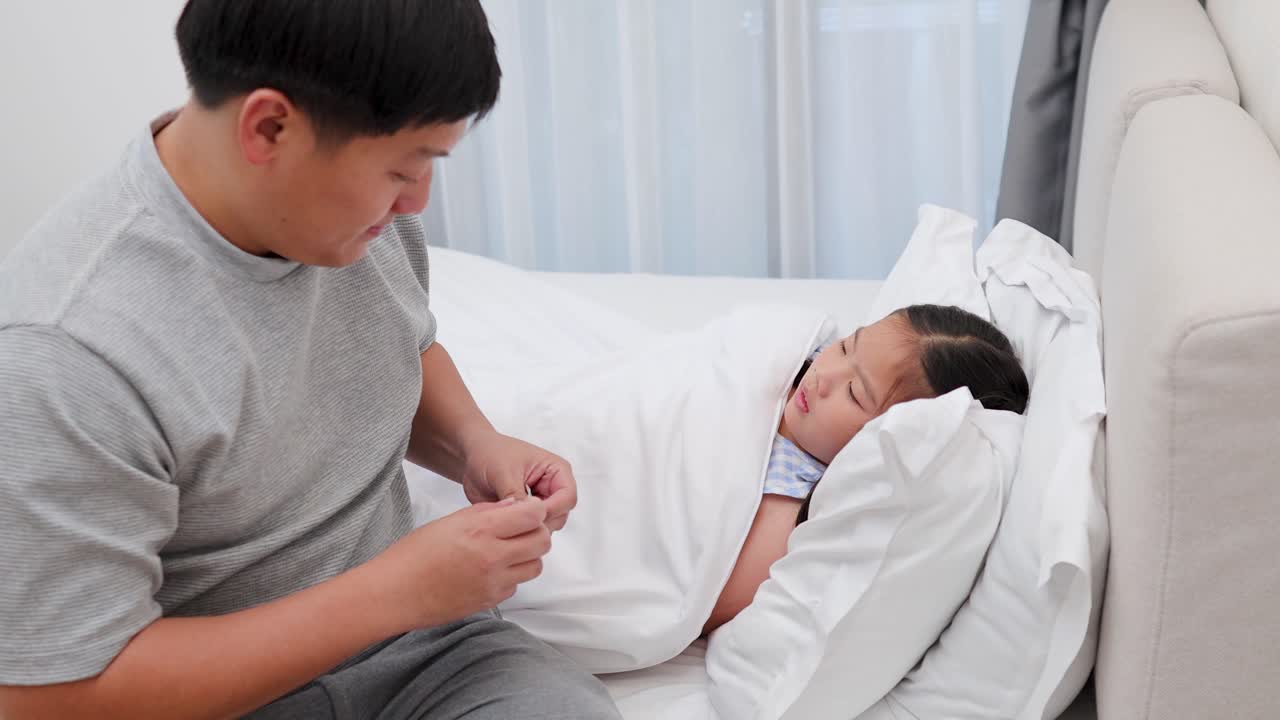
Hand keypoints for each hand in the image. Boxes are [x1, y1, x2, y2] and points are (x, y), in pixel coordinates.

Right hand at [371, 497, 550, 631]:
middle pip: (542, 541)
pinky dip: (512, 576)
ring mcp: (494, 582)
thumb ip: (488, 512)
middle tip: (522, 529)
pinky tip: (491, 570)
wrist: (395, 593)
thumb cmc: (414, 554)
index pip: (532, 515)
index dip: (535, 509)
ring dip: (528, 556)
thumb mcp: (450, 521)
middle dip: (537, 532)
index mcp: (481, 530)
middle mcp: (493, 556)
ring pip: (535, 566)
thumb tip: (516, 505)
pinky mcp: (491, 601)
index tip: (528, 509)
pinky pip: (517, 585)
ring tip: (508, 550)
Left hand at [460, 432, 576, 531]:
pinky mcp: (527, 512)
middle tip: (517, 524)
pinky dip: (521, 530)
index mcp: (556, 469)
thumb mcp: (503, 473)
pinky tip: (506, 525)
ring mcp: (541, 501)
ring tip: (508, 523)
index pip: (567, 497)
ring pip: (548, 524)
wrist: (472, 457)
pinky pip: (532, 528)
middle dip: (541, 522)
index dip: (552, 509)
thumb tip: (524, 515)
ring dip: (530, 527)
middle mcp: (553, 487)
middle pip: (560, 514)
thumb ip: (516, 495)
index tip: (530, 516)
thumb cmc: (490, 453)